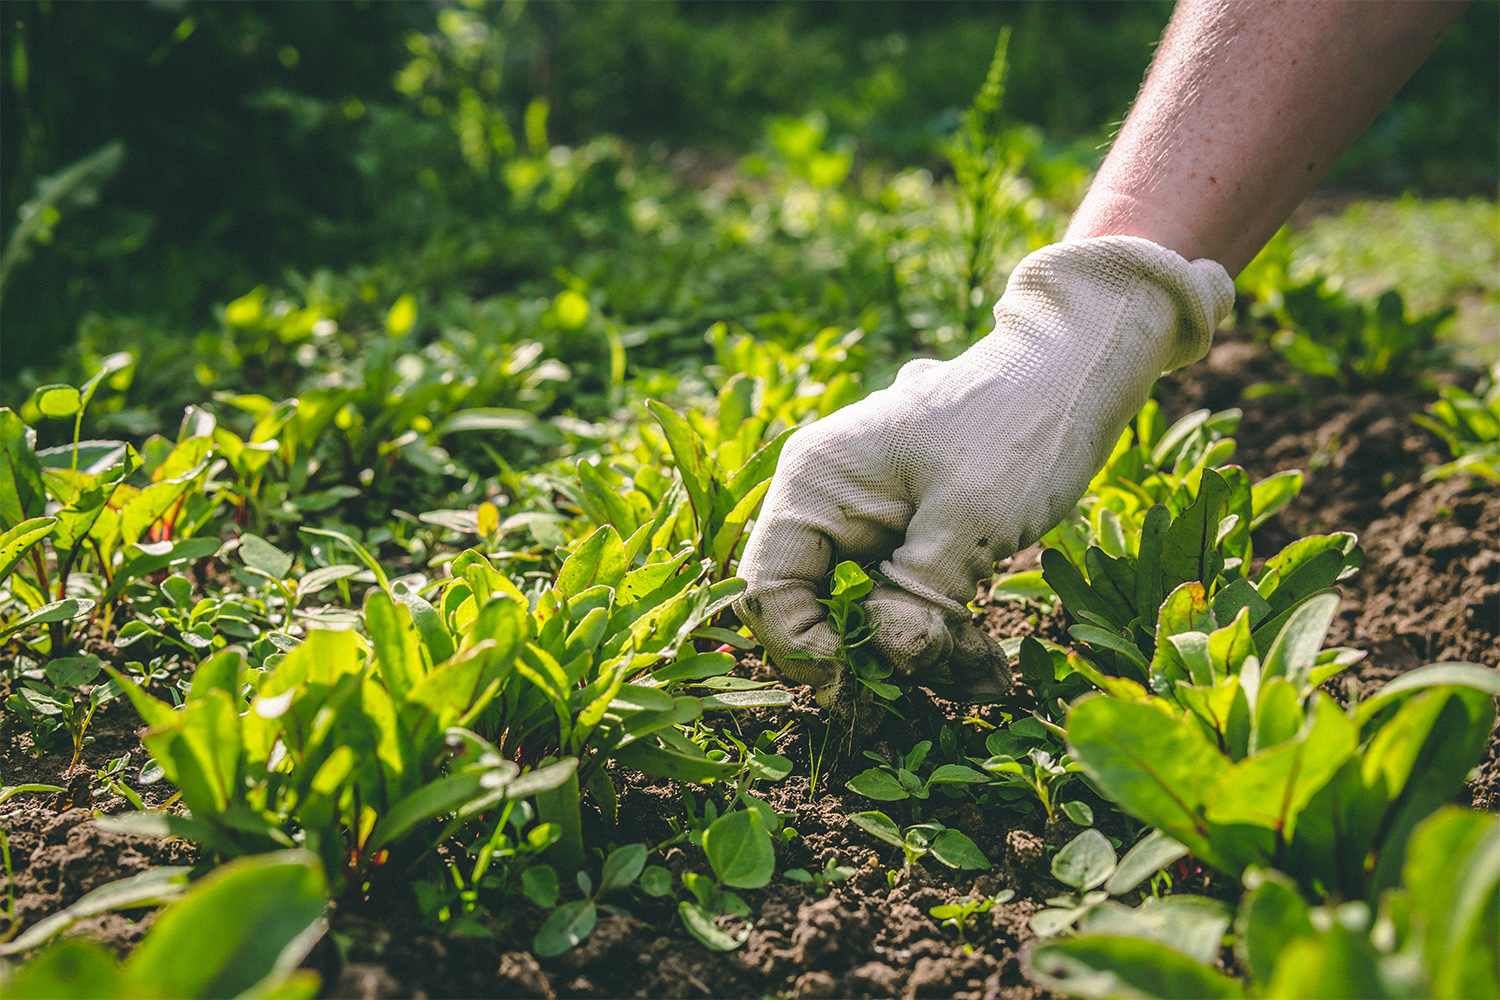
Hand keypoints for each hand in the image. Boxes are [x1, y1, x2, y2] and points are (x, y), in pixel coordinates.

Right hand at [735, 236, 1233, 707]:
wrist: (1075, 368)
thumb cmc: (1017, 427)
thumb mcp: (970, 521)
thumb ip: (917, 599)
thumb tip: (888, 663)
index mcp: (816, 484)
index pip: (768, 589)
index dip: (802, 651)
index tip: (860, 693)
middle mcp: (827, 501)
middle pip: (812, 608)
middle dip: (866, 662)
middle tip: (914, 707)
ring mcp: (867, 518)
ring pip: (866, 614)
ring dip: (919, 658)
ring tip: (984, 682)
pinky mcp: (907, 533)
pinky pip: (905, 601)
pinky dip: (942, 636)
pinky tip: (988, 669)